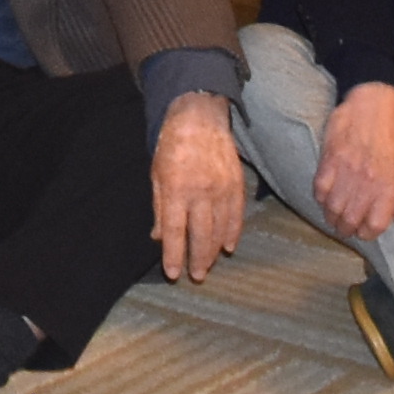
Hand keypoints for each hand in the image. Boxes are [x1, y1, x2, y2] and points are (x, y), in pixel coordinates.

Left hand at [151, 93, 250, 279]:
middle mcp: (200, 192)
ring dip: (214, 251)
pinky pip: (236, 216)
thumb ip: (159, 208)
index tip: (173, 273)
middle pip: (201, 235)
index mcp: (176, 189)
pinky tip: (228, 246)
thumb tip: (159, 238)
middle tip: (196, 275)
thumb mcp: (156, 174)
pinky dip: (233, 233)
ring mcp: (221, 189)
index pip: (175, 231)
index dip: (173, 255)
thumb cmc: (172, 145)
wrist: (200, 117)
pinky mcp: (236, 184)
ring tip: (208, 265)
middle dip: (198, 259)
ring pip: (220, 229)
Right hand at [312, 81, 393, 243]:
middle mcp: (368, 183)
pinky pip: (319, 190)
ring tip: (333, 218)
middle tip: (345, 228)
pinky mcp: (329, 160)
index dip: (368, 234)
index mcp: (390, 186)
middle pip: (351, 220)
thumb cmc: (393, 137)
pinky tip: (324, 198)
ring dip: (331, 217)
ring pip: (332, 209)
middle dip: (347, 229)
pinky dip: (320, 199)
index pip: (376, 224)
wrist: (372, 105)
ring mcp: (347, 172)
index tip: (364, 232)